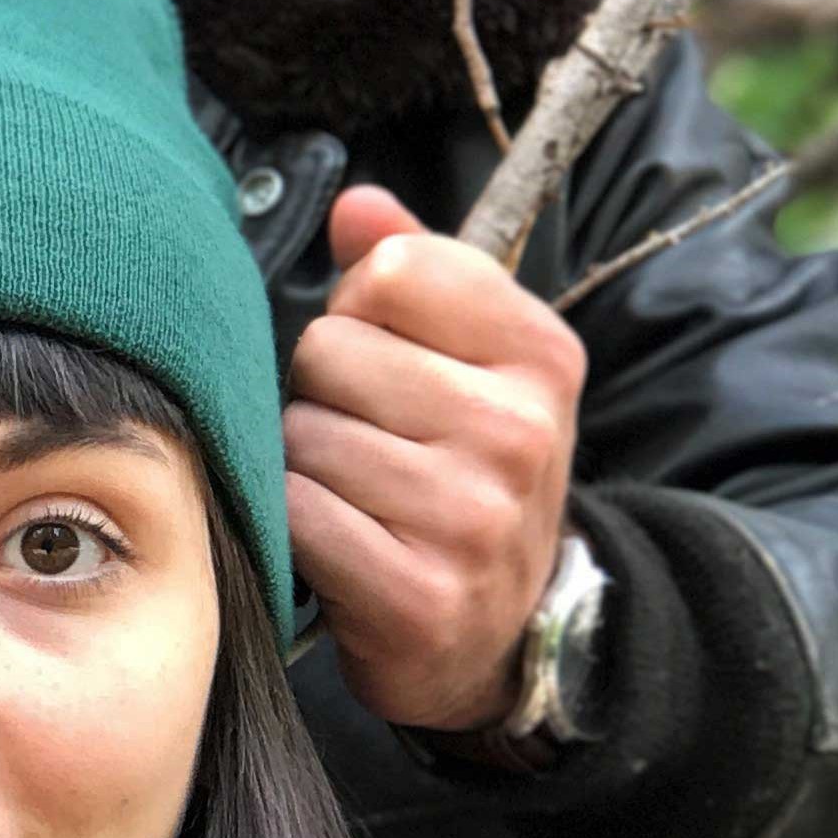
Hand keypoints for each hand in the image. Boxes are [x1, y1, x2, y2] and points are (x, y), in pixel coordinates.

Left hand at [283, 184, 585, 730]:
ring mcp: (474, 520)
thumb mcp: (469, 358)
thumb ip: (413, 267)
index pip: (395, 269)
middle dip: (322, 390)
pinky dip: (296, 528)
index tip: (384, 353)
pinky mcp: (419, 596)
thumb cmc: (464, 469)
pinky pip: (297, 514)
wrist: (501, 632)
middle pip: (330, 350)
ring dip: (305, 463)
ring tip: (355, 492)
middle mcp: (520, 432)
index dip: (360, 307)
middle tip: (366, 436)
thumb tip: (356, 206)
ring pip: (302, 434)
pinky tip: (340, 543)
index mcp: (541, 354)